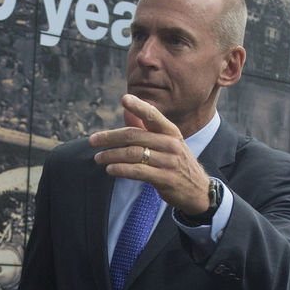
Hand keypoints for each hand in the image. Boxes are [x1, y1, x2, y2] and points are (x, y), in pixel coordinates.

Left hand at [88, 95, 210, 215]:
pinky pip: (138, 171)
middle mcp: (171, 144)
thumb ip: (146, 128)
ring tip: (98, 158)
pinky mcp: (165, 178)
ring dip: (111, 156)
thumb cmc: (176, 163)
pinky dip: (121, 169)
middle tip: (92, 141)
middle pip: (134, 136)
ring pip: (133, 154)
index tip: (124, 99)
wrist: (198, 190)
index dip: (139, 107)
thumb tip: (126, 111)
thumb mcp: (167, 143)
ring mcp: (169, 161)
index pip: (153, 116)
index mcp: (171, 131)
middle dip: (110, 138)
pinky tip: (110, 170)